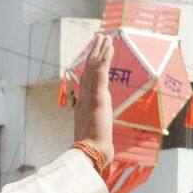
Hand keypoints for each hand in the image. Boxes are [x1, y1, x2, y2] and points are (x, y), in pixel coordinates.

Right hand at [74, 32, 114, 166]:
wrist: (89, 155)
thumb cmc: (93, 155)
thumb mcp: (98, 145)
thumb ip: (100, 143)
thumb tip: (103, 156)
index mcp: (83, 109)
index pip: (87, 85)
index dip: (90, 70)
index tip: (94, 59)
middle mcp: (84, 100)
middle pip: (88, 72)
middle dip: (93, 54)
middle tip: (98, 40)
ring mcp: (89, 97)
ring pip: (93, 67)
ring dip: (99, 50)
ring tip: (104, 36)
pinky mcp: (98, 96)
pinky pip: (101, 70)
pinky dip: (105, 56)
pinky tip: (109, 44)